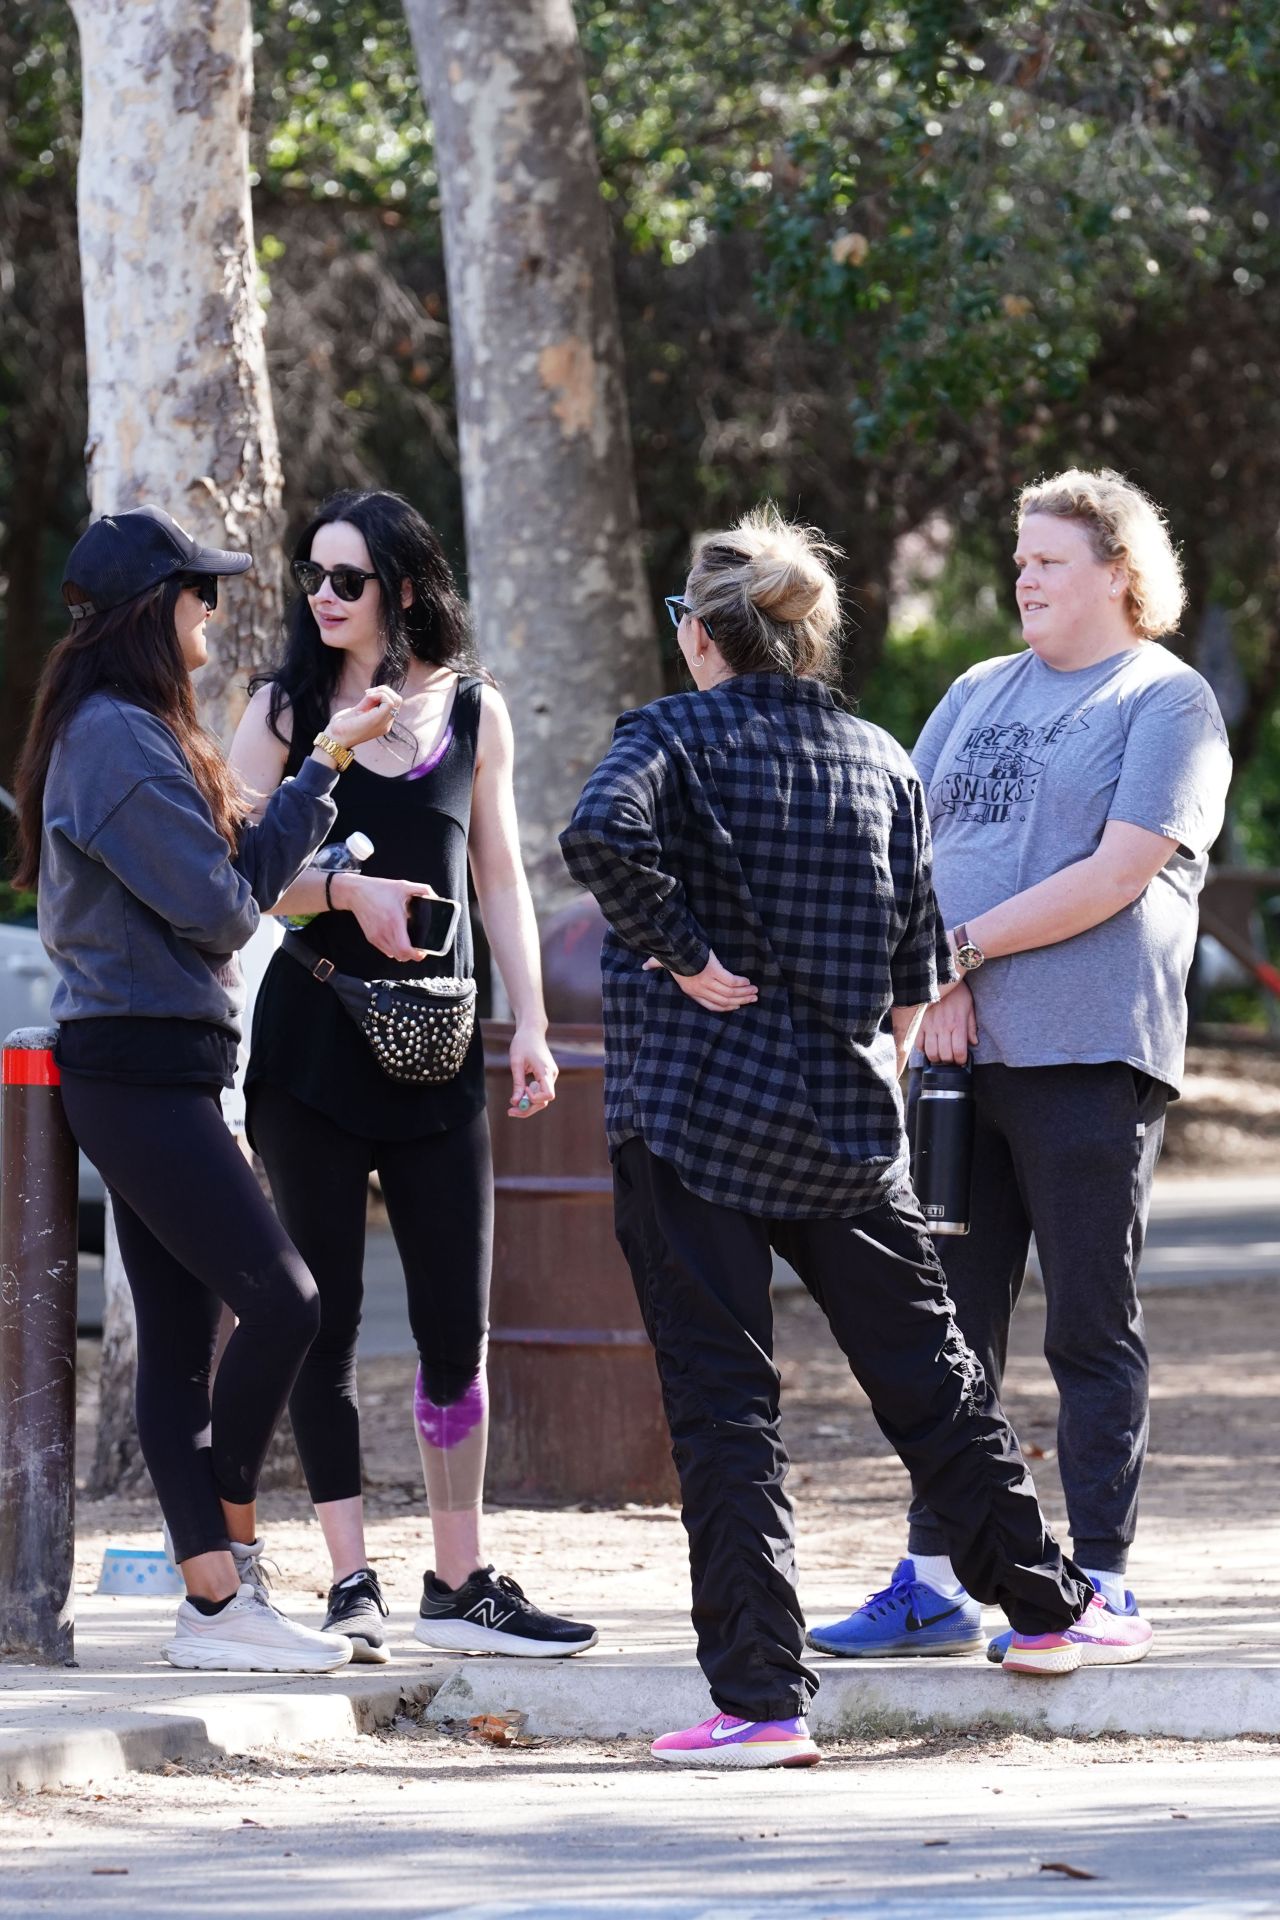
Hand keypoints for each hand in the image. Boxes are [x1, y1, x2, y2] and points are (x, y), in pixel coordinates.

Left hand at [326, 685, 401, 749]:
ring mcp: (384, 724)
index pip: (394, 703)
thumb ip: (369, 702)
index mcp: (382, 722)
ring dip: (382, 691)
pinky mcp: (378, 720)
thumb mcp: (358, 710)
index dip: (383, 693)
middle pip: (398, 700)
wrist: (335, 738)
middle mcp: (386, 724)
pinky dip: (379, 694)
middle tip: (368, 693)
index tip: (367, 694)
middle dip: (385, 690)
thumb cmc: (342, 725)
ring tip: (367, 695)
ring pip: (396, 700)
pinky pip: (389, 702)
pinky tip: (367, 697)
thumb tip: (377, 691)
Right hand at [335, 874, 439, 961]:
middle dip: (412, 955)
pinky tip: (398, 940)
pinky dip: (394, 950)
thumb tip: (435, 897)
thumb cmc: (379, 889)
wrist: (355, 892)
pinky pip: (385, 951)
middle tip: (420, 948)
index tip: (423, 952)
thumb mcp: (403, 886)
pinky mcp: (371, 938)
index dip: (416, 955)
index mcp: (394, 921)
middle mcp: (384, 932)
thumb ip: (422, 890)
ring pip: (393, 955)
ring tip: (409, 944)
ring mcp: (376, 936)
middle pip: (401, 956)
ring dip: (403, 953)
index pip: (405, 949)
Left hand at [507, 1026, 556, 1118]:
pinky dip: (530, 1097)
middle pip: (544, 1101)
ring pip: (542, 1098)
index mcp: (546, 1070)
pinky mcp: (547, 1076)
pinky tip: (520, 1094)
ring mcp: (551, 1076)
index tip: (523, 1090)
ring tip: (512, 1106)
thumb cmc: (523, 1043)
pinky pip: (541, 1092)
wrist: (532, 1030)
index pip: (548, 1095)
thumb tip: (515, 1102)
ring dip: (528, 1104)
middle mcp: (552, 1075)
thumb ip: (517, 1083)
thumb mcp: (516, 1062)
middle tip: (509, 1112)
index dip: (534, 1099)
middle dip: (528, 1108)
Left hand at [642, 950, 756, 1012]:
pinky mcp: (715, 972)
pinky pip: (731, 981)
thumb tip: (644, 966)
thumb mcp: (661, 962)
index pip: (710, 1005)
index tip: (736, 1006)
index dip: (725, 1008)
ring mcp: (708, 982)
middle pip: (724, 1001)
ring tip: (755, 992)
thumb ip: (655, 965)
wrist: (675, 946)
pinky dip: (741, 983)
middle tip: (752, 1000)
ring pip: (730, 993)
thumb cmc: (669, 954)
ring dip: (744, 993)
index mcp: (690, 991)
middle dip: (740, 1001)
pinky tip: (748, 982)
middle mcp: (700, 989)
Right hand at [919, 979, 977, 1064]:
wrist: (941, 979)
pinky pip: (919, 1044)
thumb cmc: (957, 994)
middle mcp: (943, 1027)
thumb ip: (971, 1027)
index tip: (962, 1060)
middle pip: (945, 1056)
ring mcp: (930, 1026)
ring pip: (931, 1053)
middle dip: (950, 1061)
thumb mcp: (969, 1008)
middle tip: (951, 1059)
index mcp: (957, 1024)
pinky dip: (924, 1049)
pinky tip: (930, 1046)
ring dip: (937, 1058)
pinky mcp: (920, 1024)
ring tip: (941, 1055)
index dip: (961, 1060)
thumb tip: (973, 1042)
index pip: (959, 1051)